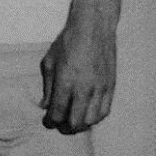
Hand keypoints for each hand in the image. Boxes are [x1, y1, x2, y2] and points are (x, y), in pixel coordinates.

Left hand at [40, 13, 116, 133]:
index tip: (48, 122)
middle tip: (60, 125)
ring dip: (81, 124)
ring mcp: (99, 88)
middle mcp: (83, 88)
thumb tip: (45, 105)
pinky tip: (88, 115)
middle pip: (75, 122)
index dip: (51, 121)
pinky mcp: (110, 87)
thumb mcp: (50, 60)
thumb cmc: (67, 42)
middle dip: (65, 127)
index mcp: (65, 81)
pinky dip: (95, 118)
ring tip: (73, 121)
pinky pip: (104, 112)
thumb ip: (48, 85)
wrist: (92, 28)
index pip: (58, 112)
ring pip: (91, 120)